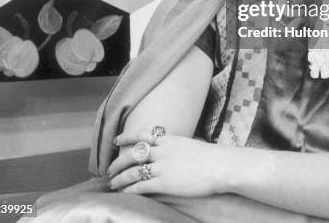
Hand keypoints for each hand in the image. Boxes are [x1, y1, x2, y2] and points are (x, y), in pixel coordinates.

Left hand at [108, 132, 232, 196]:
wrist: (219, 166)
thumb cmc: (210, 157)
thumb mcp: (190, 145)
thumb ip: (176, 147)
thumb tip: (172, 150)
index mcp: (169, 139)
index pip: (142, 135)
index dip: (127, 137)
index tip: (117, 140)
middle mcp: (162, 151)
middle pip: (133, 154)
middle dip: (118, 162)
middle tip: (109, 169)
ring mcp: (162, 166)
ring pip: (133, 171)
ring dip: (120, 178)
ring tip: (112, 184)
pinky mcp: (164, 182)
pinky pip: (141, 186)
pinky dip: (129, 190)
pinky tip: (124, 193)